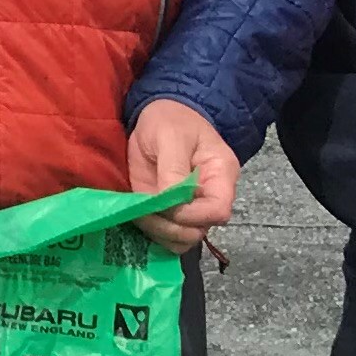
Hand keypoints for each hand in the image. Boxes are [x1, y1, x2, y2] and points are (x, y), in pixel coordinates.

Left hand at [124, 98, 241, 250]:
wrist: (159, 116)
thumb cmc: (171, 120)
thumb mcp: (171, 136)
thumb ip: (174, 170)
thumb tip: (173, 202)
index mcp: (220, 176)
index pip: (219, 211)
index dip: (193, 215)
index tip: (166, 205)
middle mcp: (208, 198)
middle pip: (198, 231)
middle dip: (169, 226)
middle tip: (143, 210)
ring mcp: (187, 208)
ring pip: (181, 239)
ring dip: (157, 232)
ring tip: (137, 211)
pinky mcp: (166, 212)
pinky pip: (164, 235)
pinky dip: (149, 232)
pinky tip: (135, 216)